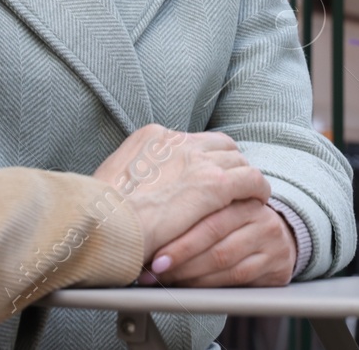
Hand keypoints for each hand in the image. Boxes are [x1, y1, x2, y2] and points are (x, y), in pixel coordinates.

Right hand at [90, 124, 270, 260]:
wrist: (103, 222)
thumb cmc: (100, 213)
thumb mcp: (110, 181)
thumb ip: (131, 176)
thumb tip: (135, 190)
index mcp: (150, 136)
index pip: (189, 141)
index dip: (202, 159)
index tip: (204, 174)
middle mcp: (175, 140)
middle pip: (218, 144)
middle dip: (227, 163)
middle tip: (232, 183)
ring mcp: (196, 159)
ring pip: (237, 159)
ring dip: (243, 177)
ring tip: (248, 195)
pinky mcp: (213, 183)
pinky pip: (250, 179)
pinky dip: (258, 188)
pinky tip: (259, 201)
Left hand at [141, 198, 296, 287]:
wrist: (277, 237)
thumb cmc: (235, 223)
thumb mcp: (220, 207)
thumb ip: (196, 209)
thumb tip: (149, 228)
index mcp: (241, 195)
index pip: (208, 218)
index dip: (179, 239)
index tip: (153, 253)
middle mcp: (259, 215)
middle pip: (215, 239)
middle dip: (180, 257)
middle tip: (154, 269)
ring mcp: (270, 240)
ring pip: (224, 260)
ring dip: (190, 274)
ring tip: (166, 278)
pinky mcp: (277, 265)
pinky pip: (237, 278)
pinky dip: (209, 283)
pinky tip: (190, 285)